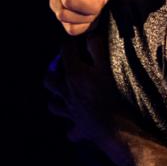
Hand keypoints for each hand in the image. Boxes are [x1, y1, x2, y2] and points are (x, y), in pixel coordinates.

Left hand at [43, 35, 135, 165]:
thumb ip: (97, 49)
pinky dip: (72, 126)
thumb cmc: (114, 96)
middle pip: (49, 80)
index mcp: (74, 75)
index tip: (76, 41)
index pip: (65, 52)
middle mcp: (67, 93)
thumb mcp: (108, 67)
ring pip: (53, 105)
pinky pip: (71, 131)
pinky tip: (78, 123)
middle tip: (62, 68)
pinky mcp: (79, 129)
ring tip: (64, 94)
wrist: (118, 129)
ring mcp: (71, 112)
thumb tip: (89, 35)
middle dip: (53, 72)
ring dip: (56, 99)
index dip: (69, 44)